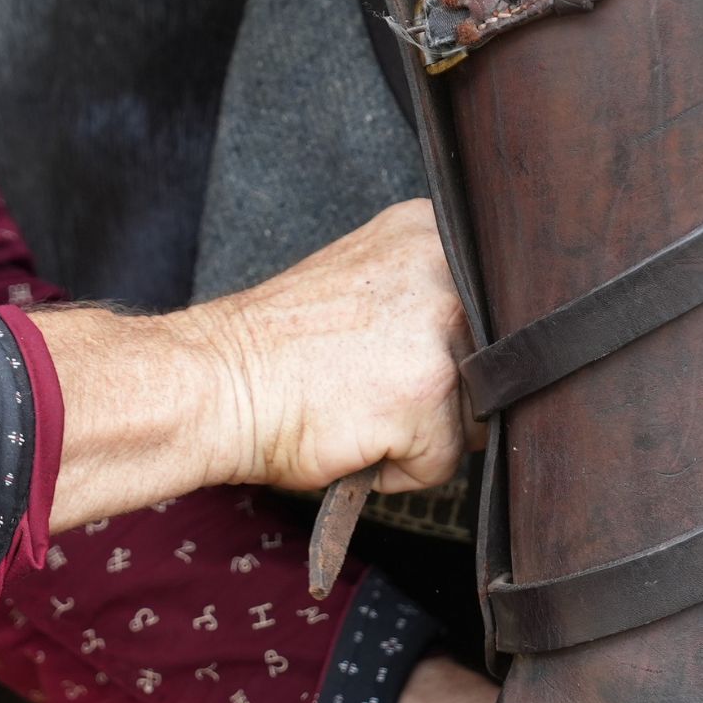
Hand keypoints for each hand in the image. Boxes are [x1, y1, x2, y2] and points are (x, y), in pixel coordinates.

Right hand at [33, 201, 469, 529]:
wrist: (211, 383)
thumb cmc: (279, 351)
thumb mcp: (368, 289)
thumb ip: (429, 303)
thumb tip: (491, 358)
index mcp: (431, 232)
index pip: (490, 321)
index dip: (445, 356)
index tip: (392, 359)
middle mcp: (447, 266)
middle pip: (490, 370)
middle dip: (438, 397)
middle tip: (365, 385)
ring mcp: (443, 326)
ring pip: (472, 419)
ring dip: (421, 433)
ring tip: (358, 407)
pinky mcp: (430, 388)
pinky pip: (441, 463)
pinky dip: (398, 470)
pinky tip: (353, 436)